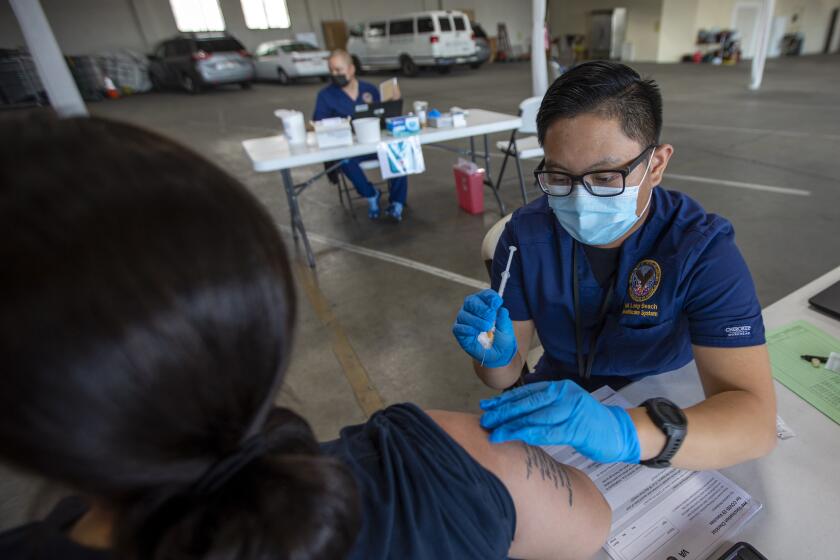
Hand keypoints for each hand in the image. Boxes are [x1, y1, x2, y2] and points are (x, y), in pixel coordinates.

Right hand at [452, 289, 516, 367]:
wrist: (497, 355)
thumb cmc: (501, 338)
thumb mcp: (506, 329)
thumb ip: (503, 319)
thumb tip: (502, 309)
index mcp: (485, 304)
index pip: (485, 295)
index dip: (490, 297)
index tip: (497, 303)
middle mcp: (473, 309)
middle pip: (470, 301)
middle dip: (481, 308)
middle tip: (491, 317)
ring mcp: (465, 320)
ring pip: (464, 314)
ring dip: (476, 320)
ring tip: (486, 328)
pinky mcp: (459, 331)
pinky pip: (459, 327)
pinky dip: (468, 329)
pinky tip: (475, 333)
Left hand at [480, 380, 640, 463]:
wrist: (620, 432)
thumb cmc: (589, 423)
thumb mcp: (565, 407)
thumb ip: (545, 406)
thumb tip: (515, 412)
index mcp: (559, 387)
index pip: (526, 393)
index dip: (504, 400)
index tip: (486, 406)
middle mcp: (564, 394)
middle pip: (527, 403)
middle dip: (503, 412)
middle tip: (484, 419)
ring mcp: (571, 410)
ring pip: (535, 417)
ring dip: (512, 425)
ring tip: (494, 431)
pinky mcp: (577, 427)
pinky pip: (548, 431)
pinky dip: (529, 434)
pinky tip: (515, 437)